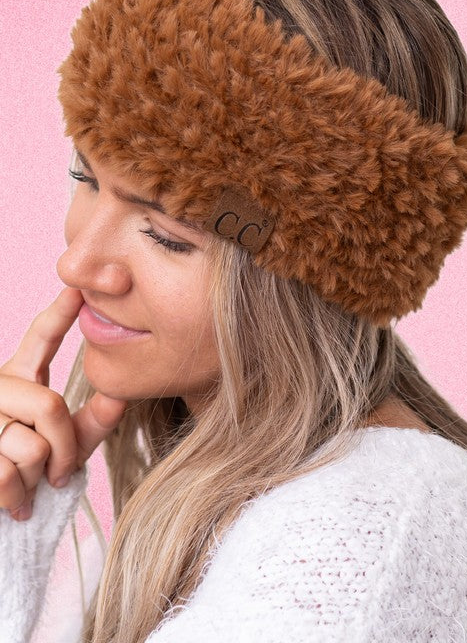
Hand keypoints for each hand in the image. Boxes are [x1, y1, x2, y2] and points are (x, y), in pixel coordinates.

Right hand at [0, 286, 126, 520]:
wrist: (0, 513)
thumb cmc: (34, 472)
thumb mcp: (70, 444)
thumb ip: (94, 421)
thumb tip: (120, 396)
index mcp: (21, 377)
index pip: (39, 337)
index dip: (59, 313)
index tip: (78, 289)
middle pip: (49, 406)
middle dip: (65, 447)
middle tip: (61, 472)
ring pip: (33, 446)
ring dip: (40, 478)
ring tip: (32, 485)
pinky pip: (7, 476)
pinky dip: (18, 498)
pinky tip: (16, 503)